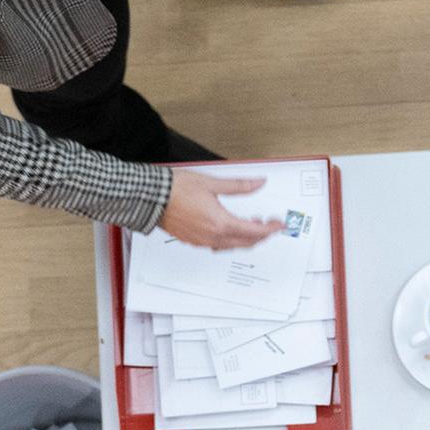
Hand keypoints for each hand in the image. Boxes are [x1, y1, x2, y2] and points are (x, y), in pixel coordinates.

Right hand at [159, 170, 282, 249]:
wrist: (150, 197)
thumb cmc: (176, 189)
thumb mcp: (213, 183)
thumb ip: (240, 186)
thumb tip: (258, 183)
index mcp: (220, 223)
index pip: (254, 231)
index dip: (270, 229)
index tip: (278, 225)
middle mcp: (212, 236)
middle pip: (245, 243)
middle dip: (260, 235)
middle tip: (268, 224)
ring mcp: (201, 241)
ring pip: (231, 246)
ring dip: (244, 238)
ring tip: (250, 224)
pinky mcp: (192, 241)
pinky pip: (216, 246)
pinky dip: (229, 240)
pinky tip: (228, 228)